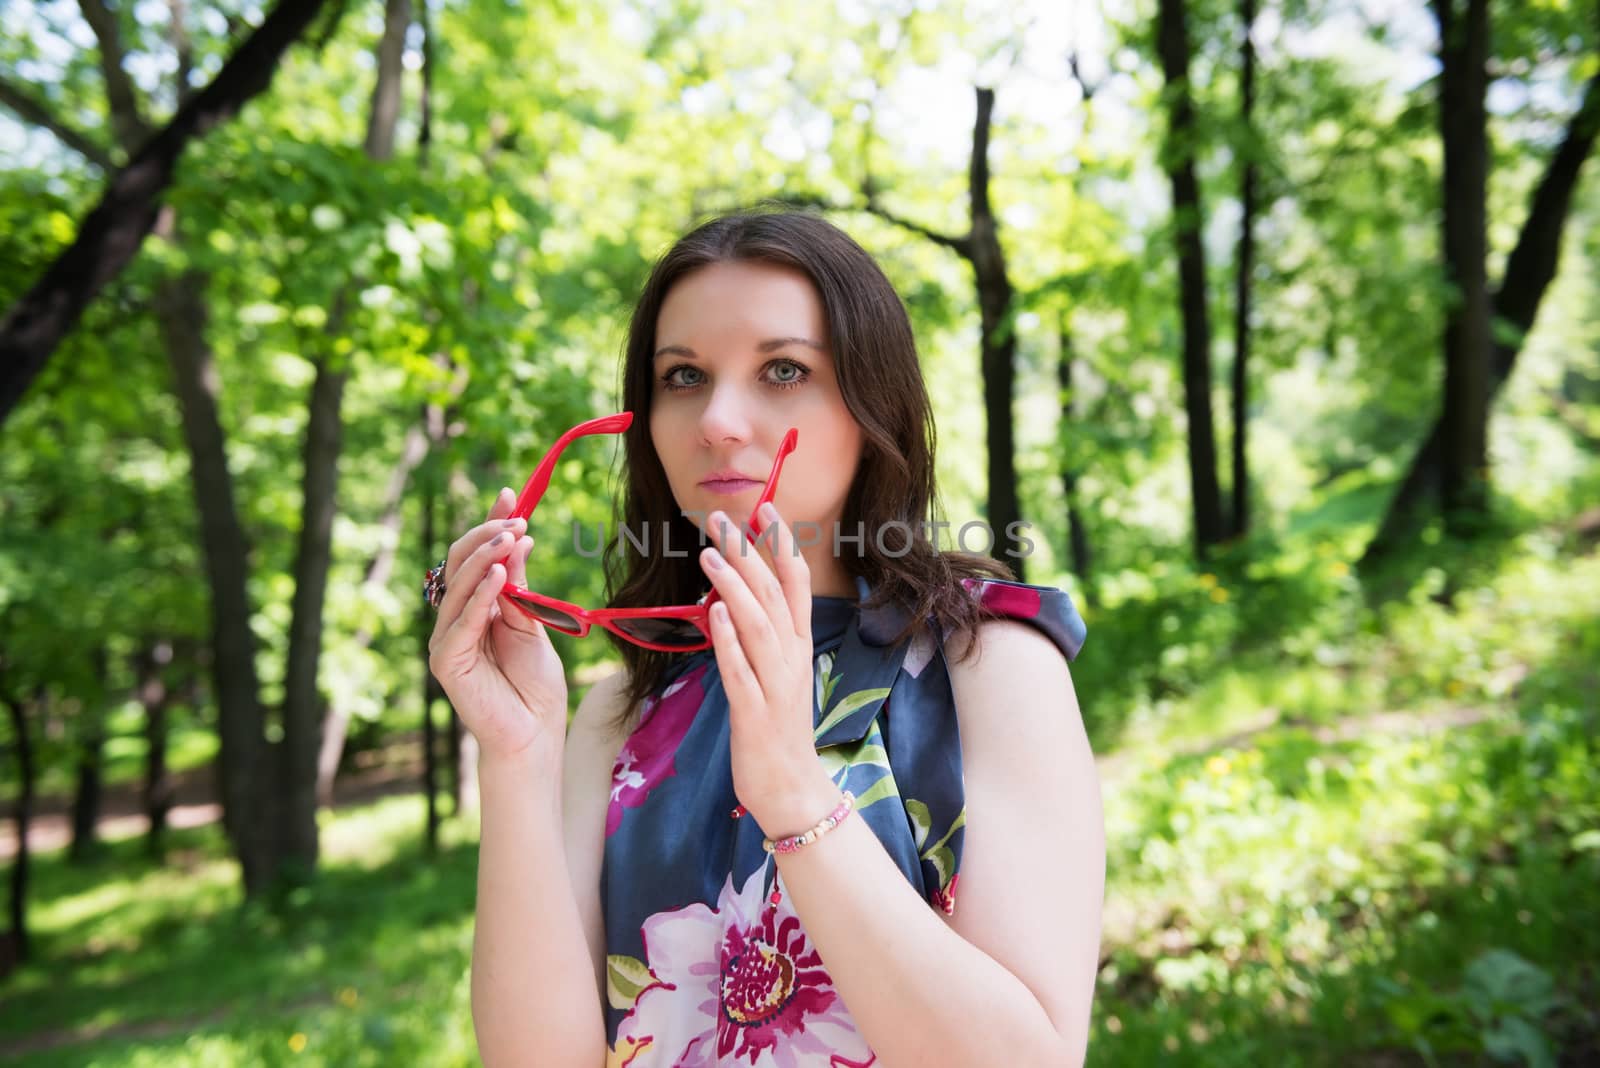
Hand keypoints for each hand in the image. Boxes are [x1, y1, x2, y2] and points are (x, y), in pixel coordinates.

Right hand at [428, 487, 568, 761]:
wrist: (535, 731)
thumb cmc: (535, 683)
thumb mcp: (532, 622)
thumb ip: (520, 586)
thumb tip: (519, 538)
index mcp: (476, 605)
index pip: (476, 556)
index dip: (489, 525)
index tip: (508, 496)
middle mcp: (456, 618)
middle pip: (460, 564)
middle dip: (487, 537)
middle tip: (516, 521)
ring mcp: (447, 638)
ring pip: (457, 587)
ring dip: (486, 559)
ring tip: (510, 538)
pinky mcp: (445, 661)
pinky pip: (460, 622)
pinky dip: (480, 597)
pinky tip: (500, 576)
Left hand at [700, 502, 840, 836]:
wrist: (794, 792)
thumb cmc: (778, 731)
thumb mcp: (775, 676)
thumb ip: (757, 638)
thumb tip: (727, 600)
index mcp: (798, 648)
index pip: (796, 584)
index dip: (782, 544)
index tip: (764, 507)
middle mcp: (792, 660)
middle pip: (774, 596)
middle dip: (750, 554)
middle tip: (724, 517)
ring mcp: (776, 688)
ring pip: (759, 628)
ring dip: (736, 588)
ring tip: (712, 554)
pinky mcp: (755, 716)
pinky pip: (741, 674)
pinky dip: (729, 643)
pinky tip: (713, 615)